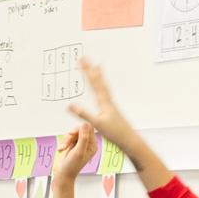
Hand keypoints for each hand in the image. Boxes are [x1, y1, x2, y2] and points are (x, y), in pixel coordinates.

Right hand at [54, 122, 99, 181]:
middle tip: (65, 144)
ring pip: (72, 133)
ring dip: (65, 140)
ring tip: (62, 149)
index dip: (79, 129)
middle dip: (70, 136)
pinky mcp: (72, 144)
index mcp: (92, 146)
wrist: (62, 174)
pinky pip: (68, 137)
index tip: (71, 133)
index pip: (89, 129)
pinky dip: (63, 142)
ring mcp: (80, 144)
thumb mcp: (78, 151)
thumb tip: (85, 124)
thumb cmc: (72, 166)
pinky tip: (61, 149)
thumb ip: (83, 138)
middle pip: (80, 130)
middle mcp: (87, 144)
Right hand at [64, 61, 167, 183]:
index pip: (93, 82)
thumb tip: (69, 105)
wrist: (129, 140)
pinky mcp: (111, 110)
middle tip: (85, 57)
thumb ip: (83, 113)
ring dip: (99, 75)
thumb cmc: (115, 133)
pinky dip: (102, 87)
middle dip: (90, 68)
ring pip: (103, 85)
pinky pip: (105, 93)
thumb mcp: (96, 123)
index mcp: (104, 101)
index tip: (81, 59)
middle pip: (98, 80)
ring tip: (98, 66)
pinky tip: (102, 89)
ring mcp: (110, 104)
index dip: (87, 70)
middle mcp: (108, 100)